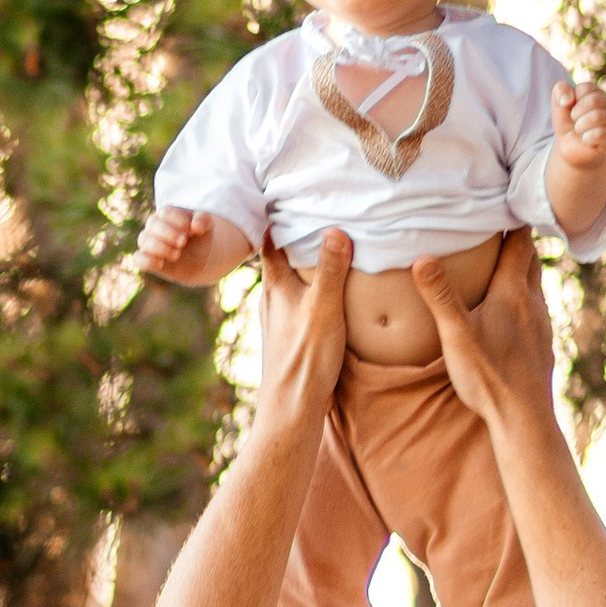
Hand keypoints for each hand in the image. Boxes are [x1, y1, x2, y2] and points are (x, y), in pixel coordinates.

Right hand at [137, 204, 217, 281]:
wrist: (198, 260)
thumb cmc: (199, 238)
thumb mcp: (207, 227)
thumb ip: (204, 220)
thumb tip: (195, 225)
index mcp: (167, 214)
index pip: (165, 212)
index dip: (177, 221)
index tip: (190, 229)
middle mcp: (154, 226)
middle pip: (153, 224)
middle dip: (169, 234)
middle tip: (183, 242)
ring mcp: (148, 243)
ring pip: (144, 240)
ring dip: (161, 247)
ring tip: (177, 254)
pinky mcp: (146, 259)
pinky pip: (137, 258)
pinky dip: (147, 261)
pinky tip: (162, 263)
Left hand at [257, 232, 350, 415]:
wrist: (292, 407)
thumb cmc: (305, 357)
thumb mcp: (324, 308)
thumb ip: (331, 271)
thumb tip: (335, 229)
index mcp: (276, 287)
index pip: (269, 243)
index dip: (275, 220)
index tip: (285, 199)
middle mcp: (272, 300)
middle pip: (278, 261)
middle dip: (291, 241)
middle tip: (310, 218)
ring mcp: (278, 321)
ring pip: (287, 284)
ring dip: (300, 268)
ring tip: (320, 251)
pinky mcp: (289, 339)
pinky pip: (296, 304)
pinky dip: (308, 291)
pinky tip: (323, 296)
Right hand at [414, 230, 558, 436]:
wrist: (524, 419)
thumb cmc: (490, 376)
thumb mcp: (456, 334)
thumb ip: (439, 295)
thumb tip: (421, 257)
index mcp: (513, 292)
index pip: (520, 243)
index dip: (513, 219)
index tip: (502, 199)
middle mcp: (533, 303)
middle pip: (530, 260)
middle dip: (516, 241)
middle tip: (498, 224)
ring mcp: (541, 325)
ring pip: (534, 285)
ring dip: (521, 269)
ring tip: (501, 261)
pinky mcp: (542, 345)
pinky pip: (535, 309)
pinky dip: (523, 296)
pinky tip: (509, 310)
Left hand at [552, 81, 605, 169]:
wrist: (571, 151)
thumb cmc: (568, 126)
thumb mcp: (558, 106)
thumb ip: (560, 91)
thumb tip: (567, 100)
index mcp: (597, 94)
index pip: (586, 88)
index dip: (572, 98)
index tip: (569, 108)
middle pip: (594, 100)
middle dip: (576, 112)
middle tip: (574, 120)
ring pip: (598, 117)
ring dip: (580, 125)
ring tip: (579, 130)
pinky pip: (601, 133)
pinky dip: (587, 137)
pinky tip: (585, 139)